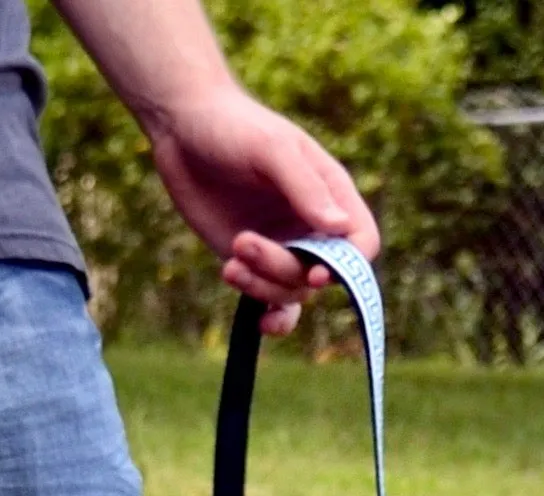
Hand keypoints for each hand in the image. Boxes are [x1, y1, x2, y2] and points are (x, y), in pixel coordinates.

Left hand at [146, 85, 380, 336]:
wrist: (182, 125)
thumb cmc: (232, 125)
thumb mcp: (271, 148)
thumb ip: (305, 187)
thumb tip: (340, 227)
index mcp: (332, 198)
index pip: (362, 243)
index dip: (348, 266)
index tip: (316, 271)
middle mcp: (314, 229)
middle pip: (322, 274)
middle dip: (285, 269)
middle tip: (243, 243)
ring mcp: (285, 248)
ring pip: (293, 292)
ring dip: (263, 285)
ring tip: (230, 263)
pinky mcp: (255, 262)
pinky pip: (274, 303)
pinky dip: (272, 317)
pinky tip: (260, 323)